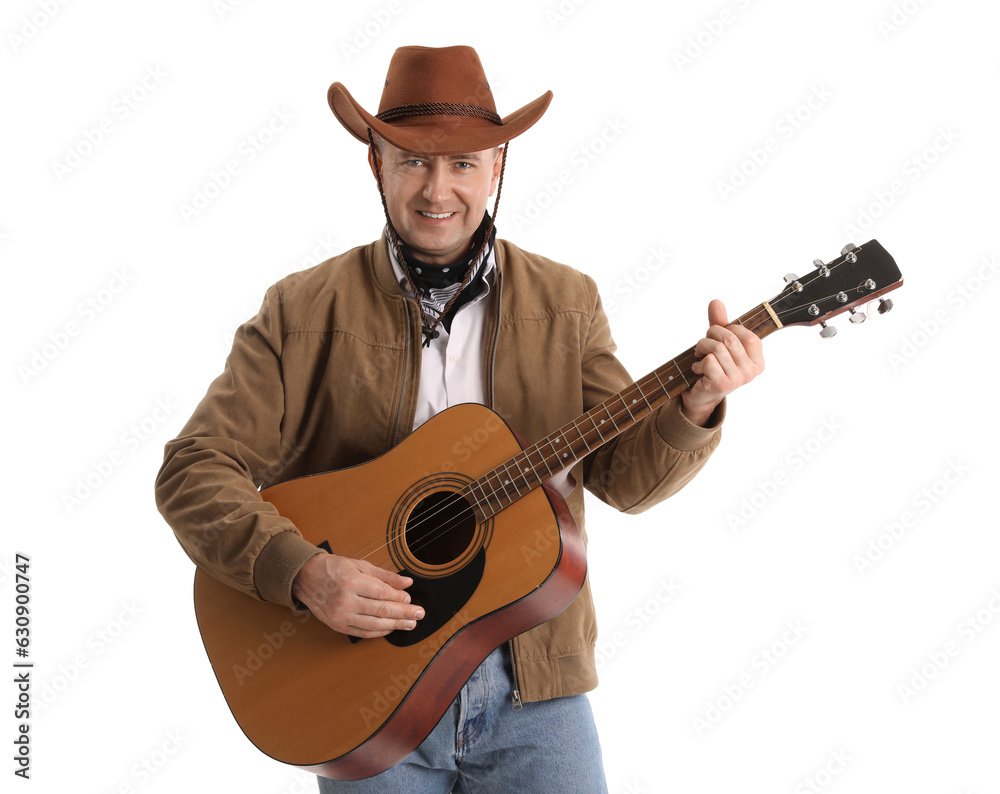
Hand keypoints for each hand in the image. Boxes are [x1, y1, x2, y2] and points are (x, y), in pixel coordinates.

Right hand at [291, 553, 423, 637]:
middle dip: (403, 613)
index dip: (398, 598)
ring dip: (395, 625)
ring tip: (410, 624)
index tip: (410, 599)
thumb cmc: (334, 569)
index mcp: (350, 582)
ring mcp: (340, 616)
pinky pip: (362, 632)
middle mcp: (345, 601)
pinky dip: (379, 632)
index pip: (381, 593)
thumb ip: (385, 576)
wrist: (306, 578)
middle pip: (380, 610)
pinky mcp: (338, 626)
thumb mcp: (360, 565)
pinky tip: (391, 628)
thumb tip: (407, 583)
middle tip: (418, 614)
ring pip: (373, 625)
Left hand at [682, 299, 763, 425]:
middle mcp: (751, 371)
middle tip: (703, 344)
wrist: (701, 395)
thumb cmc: (713, 367)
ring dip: (701, 348)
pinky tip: (698, 369)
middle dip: (711, 335)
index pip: (747, 334)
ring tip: (699, 355)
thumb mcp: (719, 343)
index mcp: (758, 361)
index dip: (729, 329)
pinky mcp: (722, 384)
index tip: (719, 336)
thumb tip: (715, 302)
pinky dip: (698, 362)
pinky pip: (709, 360)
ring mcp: (738, 379)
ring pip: (717, 348)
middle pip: (730, 339)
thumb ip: (720, 323)